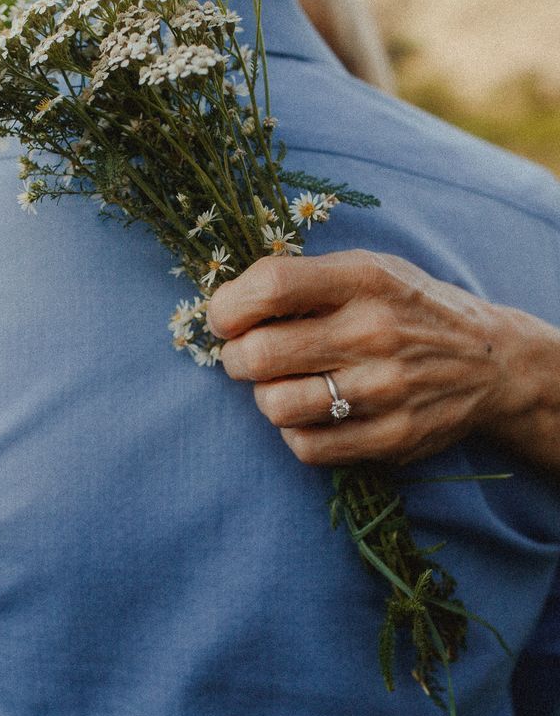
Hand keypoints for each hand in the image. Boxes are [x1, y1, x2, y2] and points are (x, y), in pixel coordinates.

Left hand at [207, 251, 512, 466]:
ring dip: (264, 397)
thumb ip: (302, 279)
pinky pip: (305, 446)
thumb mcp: (366, 269)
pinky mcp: (392, 439)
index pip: (270, 285)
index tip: (225, 318)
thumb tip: (226, 305)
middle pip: (260, 354)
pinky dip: (293, 431)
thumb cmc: (407, 308)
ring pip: (276, 406)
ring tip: (281, 384)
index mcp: (363, 279)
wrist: (490, 362)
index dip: (228, 306)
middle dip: (235, 358)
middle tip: (245, 356)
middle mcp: (374, 332)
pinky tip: (310, 413)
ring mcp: (385, 390)